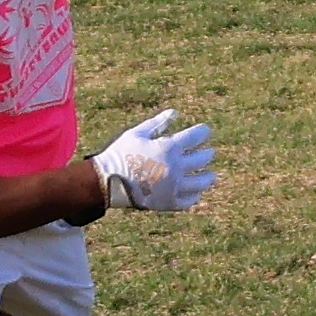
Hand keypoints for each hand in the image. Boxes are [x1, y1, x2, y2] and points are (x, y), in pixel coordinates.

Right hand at [94, 107, 216, 211]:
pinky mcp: (168, 203)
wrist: (107, 182)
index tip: (204, 131)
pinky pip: (189, 200)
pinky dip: (195, 195)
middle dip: (207, 154)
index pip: (196, 136)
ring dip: (208, 177)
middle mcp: (175, 167)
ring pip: (202, 182)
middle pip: (203, 159)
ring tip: (209, 175)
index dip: (202, 132)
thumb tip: (174, 112)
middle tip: (208, 153)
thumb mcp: (137, 133)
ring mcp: (173, 187)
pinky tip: (195, 192)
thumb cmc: (121, 154)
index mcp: (169, 148)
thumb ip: (158, 123)